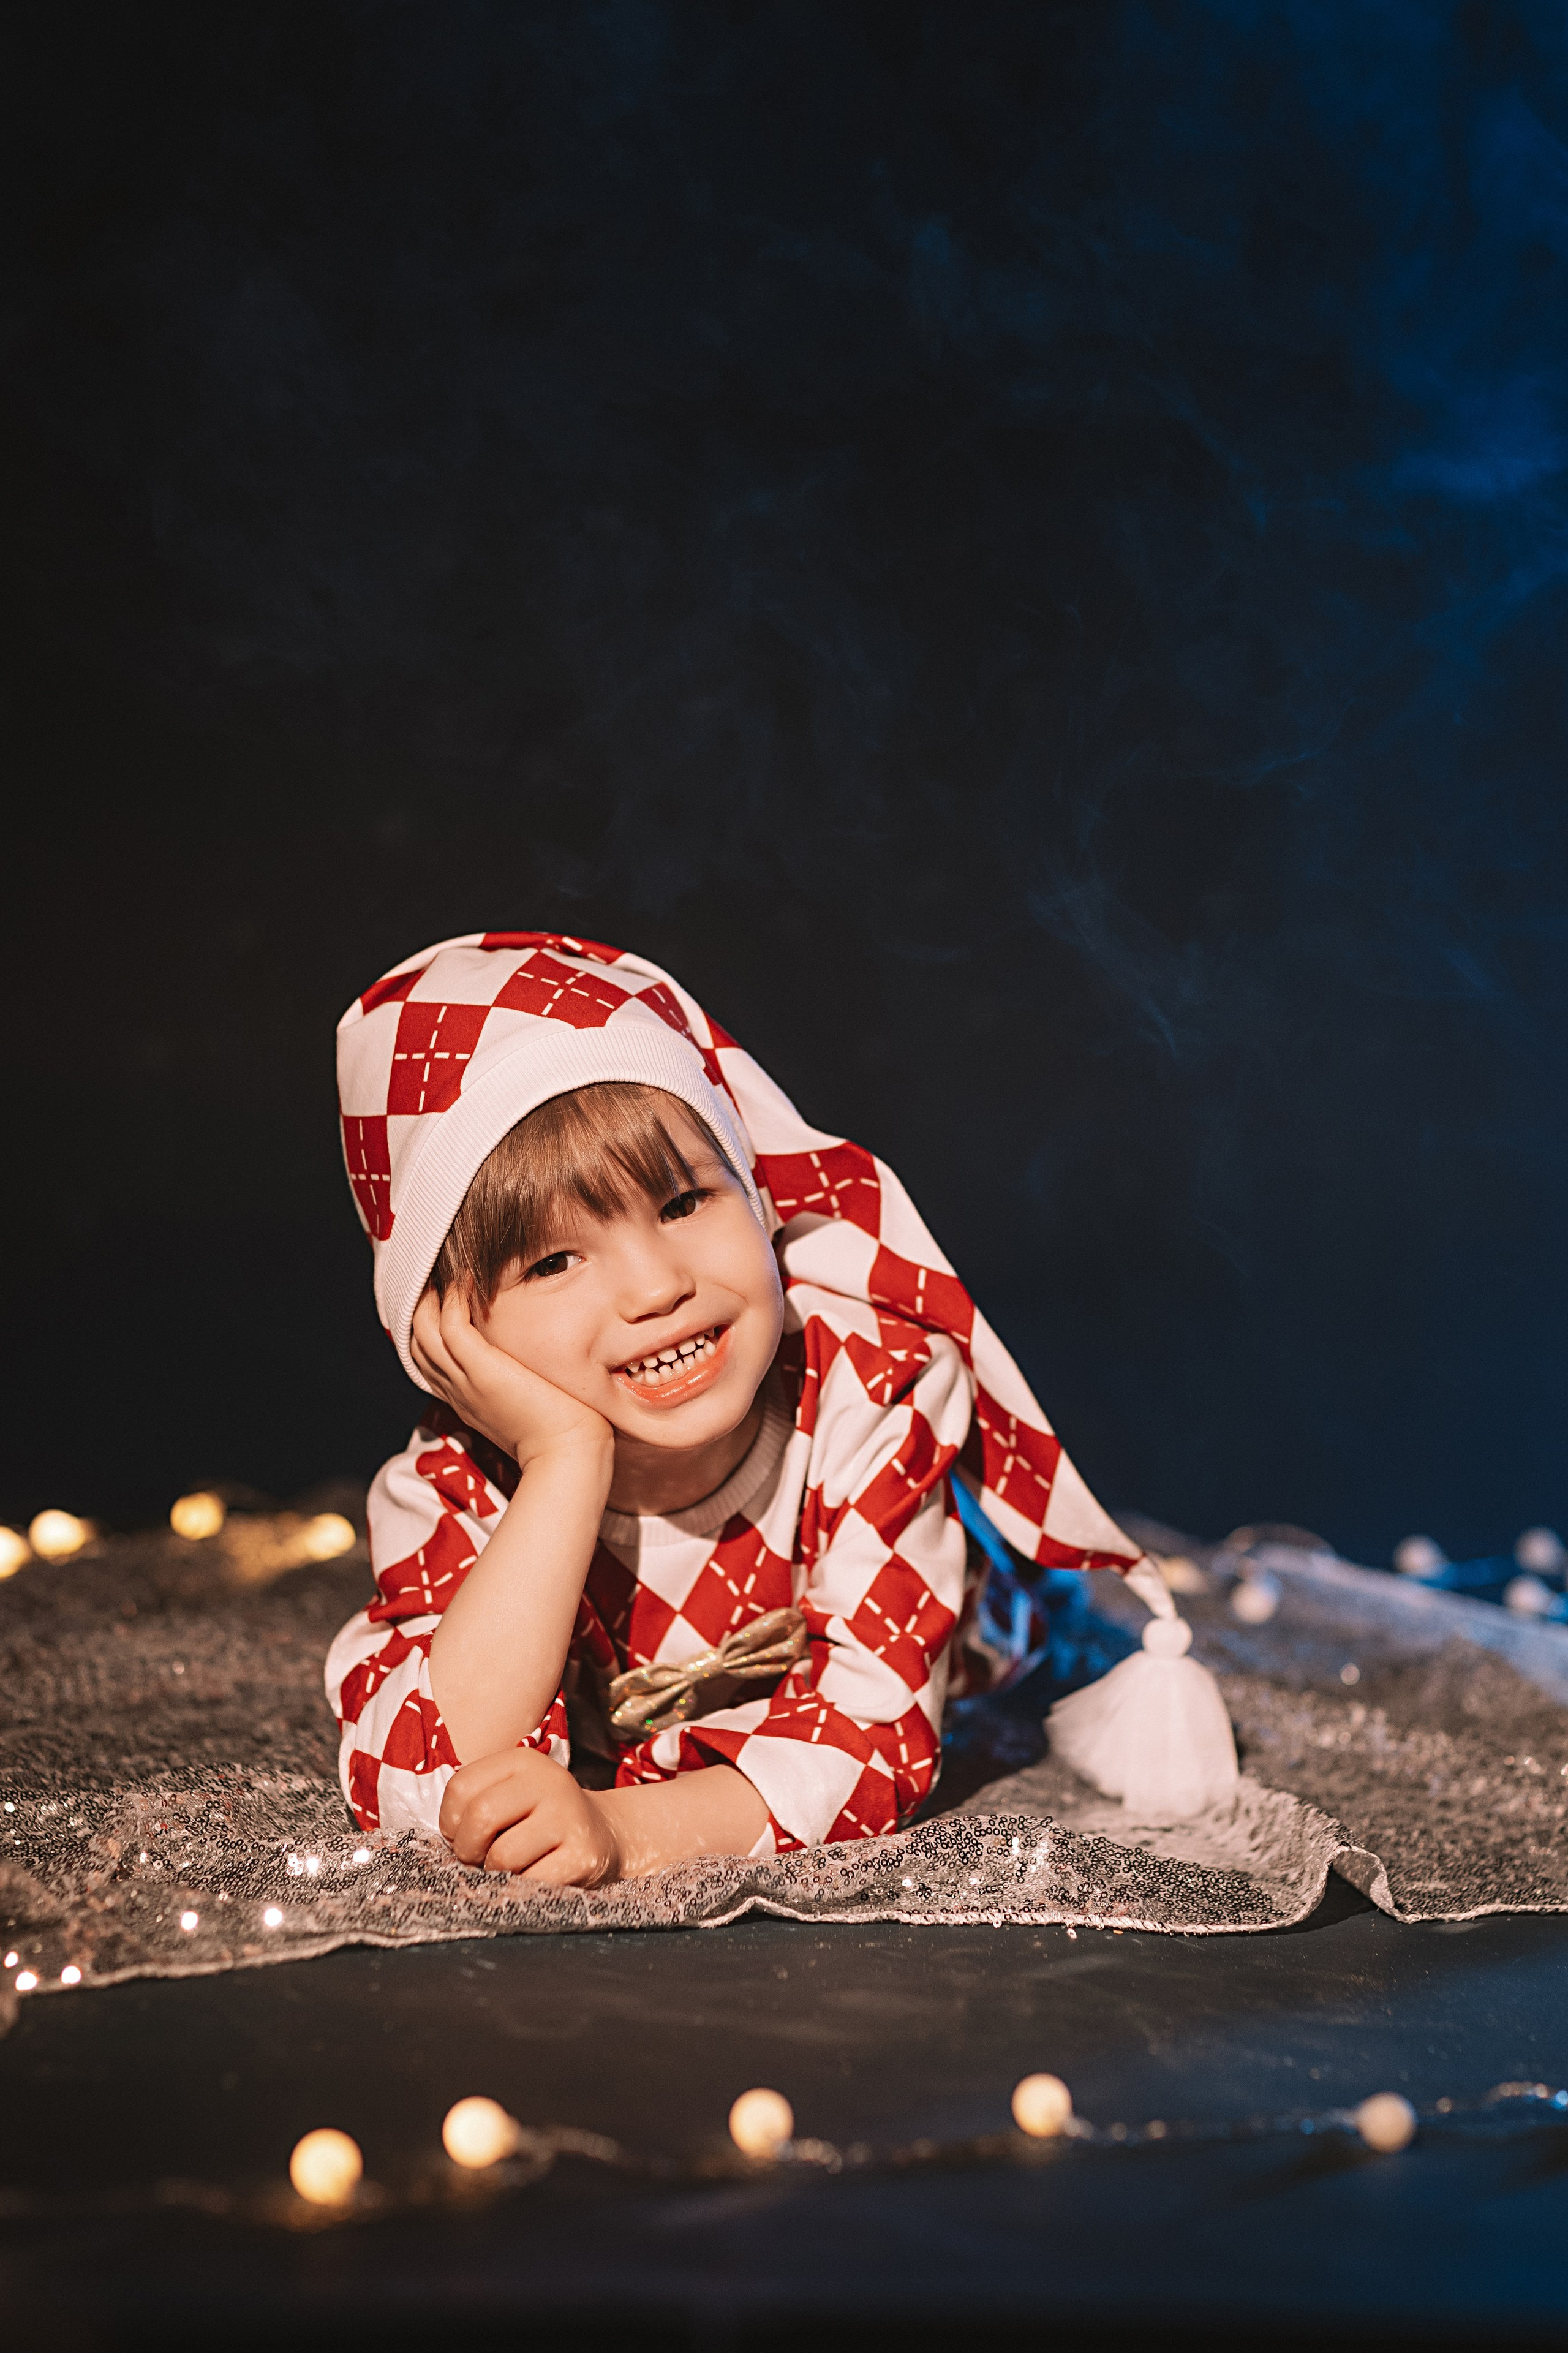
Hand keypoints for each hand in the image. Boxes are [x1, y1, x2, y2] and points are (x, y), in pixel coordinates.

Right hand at [411, 1285, 611, 1467]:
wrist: (569, 1456)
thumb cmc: (563, 1432)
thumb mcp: (528, 1404)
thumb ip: (517, 1382)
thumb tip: (529, 1362)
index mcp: (466, 1399)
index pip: (430, 1360)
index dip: (428, 1328)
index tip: (441, 1299)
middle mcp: (458, 1390)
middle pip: (418, 1343)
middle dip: (420, 1306)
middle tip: (437, 1275)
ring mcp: (466, 1381)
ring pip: (424, 1332)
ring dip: (432, 1297)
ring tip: (447, 1271)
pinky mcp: (483, 1372)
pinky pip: (452, 1327)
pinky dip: (453, 1300)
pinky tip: (466, 1279)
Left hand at [439, 1747, 622, 1883]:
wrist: (604, 1834)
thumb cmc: (540, 1818)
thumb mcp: (512, 1794)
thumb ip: (477, 1803)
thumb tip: (445, 1842)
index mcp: (523, 1761)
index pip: (461, 1787)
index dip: (450, 1821)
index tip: (464, 1834)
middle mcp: (549, 1781)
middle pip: (481, 1817)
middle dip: (468, 1849)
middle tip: (480, 1858)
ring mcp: (569, 1817)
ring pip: (503, 1855)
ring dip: (496, 1873)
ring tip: (510, 1867)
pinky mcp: (583, 1855)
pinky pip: (530, 1883)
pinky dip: (521, 1889)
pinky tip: (534, 1877)